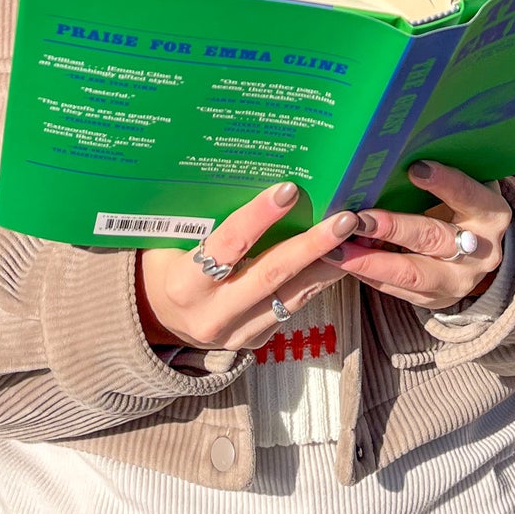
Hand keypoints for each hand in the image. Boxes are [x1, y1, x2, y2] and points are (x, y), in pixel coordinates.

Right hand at [137, 182, 359, 352]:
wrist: (158, 320)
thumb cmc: (166, 263)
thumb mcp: (170, 240)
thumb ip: (204, 219)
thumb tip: (248, 172)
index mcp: (184, 284)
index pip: (227, 245)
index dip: (258, 217)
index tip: (289, 189)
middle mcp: (212, 315)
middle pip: (270, 275)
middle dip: (311, 245)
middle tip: (345, 219)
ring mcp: (237, 333)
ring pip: (291, 297)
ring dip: (327, 265)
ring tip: (357, 238)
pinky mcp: (257, 341)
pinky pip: (293, 308)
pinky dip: (318, 282)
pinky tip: (340, 259)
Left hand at [331, 160, 512, 311]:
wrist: (476, 252)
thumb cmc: (459, 205)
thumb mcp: (462, 185)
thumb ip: (438, 173)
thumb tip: (393, 149)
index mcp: (490, 214)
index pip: (468, 196)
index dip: (444, 182)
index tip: (414, 168)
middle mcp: (481, 251)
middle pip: (434, 238)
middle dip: (394, 228)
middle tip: (359, 218)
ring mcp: (459, 280)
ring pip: (413, 274)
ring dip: (370, 261)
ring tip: (338, 248)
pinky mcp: (437, 299)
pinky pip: (398, 290)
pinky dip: (368, 274)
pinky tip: (344, 259)